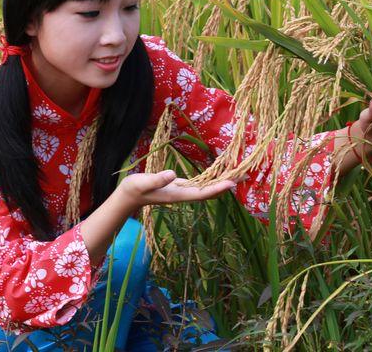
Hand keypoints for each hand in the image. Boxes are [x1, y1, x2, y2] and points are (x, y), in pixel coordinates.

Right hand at [117, 170, 235, 212]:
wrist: (127, 197)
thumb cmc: (134, 189)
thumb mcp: (143, 182)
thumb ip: (157, 179)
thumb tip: (172, 174)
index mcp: (177, 194)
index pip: (202, 193)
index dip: (217, 189)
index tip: (231, 183)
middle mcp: (183, 194)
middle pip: (209, 191)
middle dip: (226, 184)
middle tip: (244, 175)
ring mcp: (181, 191)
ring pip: (206, 187)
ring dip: (220, 181)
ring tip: (236, 173)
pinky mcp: (178, 186)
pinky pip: (199, 184)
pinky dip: (210, 179)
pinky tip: (216, 174)